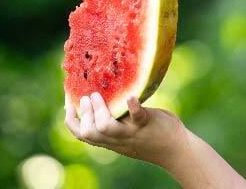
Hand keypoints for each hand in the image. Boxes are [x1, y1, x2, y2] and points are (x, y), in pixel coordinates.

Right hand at [64, 92, 188, 167]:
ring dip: (99, 110)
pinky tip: (130, 96)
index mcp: (112, 140)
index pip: (83, 136)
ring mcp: (132, 132)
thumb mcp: (129, 133)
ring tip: (98, 95)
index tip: (68, 106)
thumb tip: (105, 101)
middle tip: (86, 98)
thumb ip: (117, 123)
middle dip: (83, 115)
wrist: (177, 150)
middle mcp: (118, 139)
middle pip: (89, 133)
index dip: (72, 122)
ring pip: (106, 128)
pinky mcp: (148, 124)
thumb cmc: (153, 136)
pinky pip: (138, 116)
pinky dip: (133, 106)